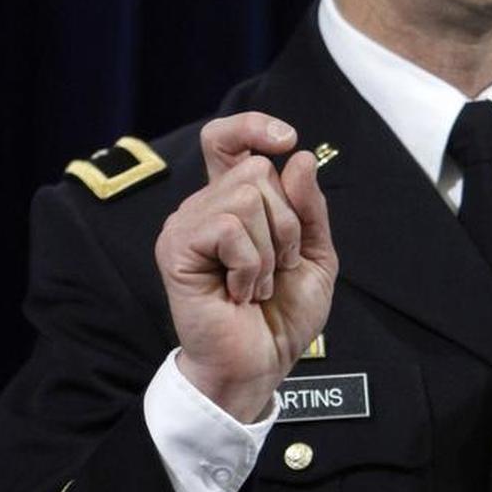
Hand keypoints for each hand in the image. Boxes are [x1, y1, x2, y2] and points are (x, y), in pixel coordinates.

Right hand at [154, 113, 337, 421]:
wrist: (260, 365)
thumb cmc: (281, 316)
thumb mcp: (314, 255)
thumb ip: (308, 207)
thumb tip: (297, 156)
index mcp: (232, 204)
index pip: (226, 139)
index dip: (253, 126)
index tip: (287, 138)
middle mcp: (203, 207)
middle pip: (257, 169)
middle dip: (286, 222)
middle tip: (276, 267)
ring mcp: (186, 226)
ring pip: (246, 195)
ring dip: (270, 249)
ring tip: (256, 284)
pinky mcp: (176, 249)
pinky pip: (230, 226)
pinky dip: (250, 263)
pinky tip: (239, 292)